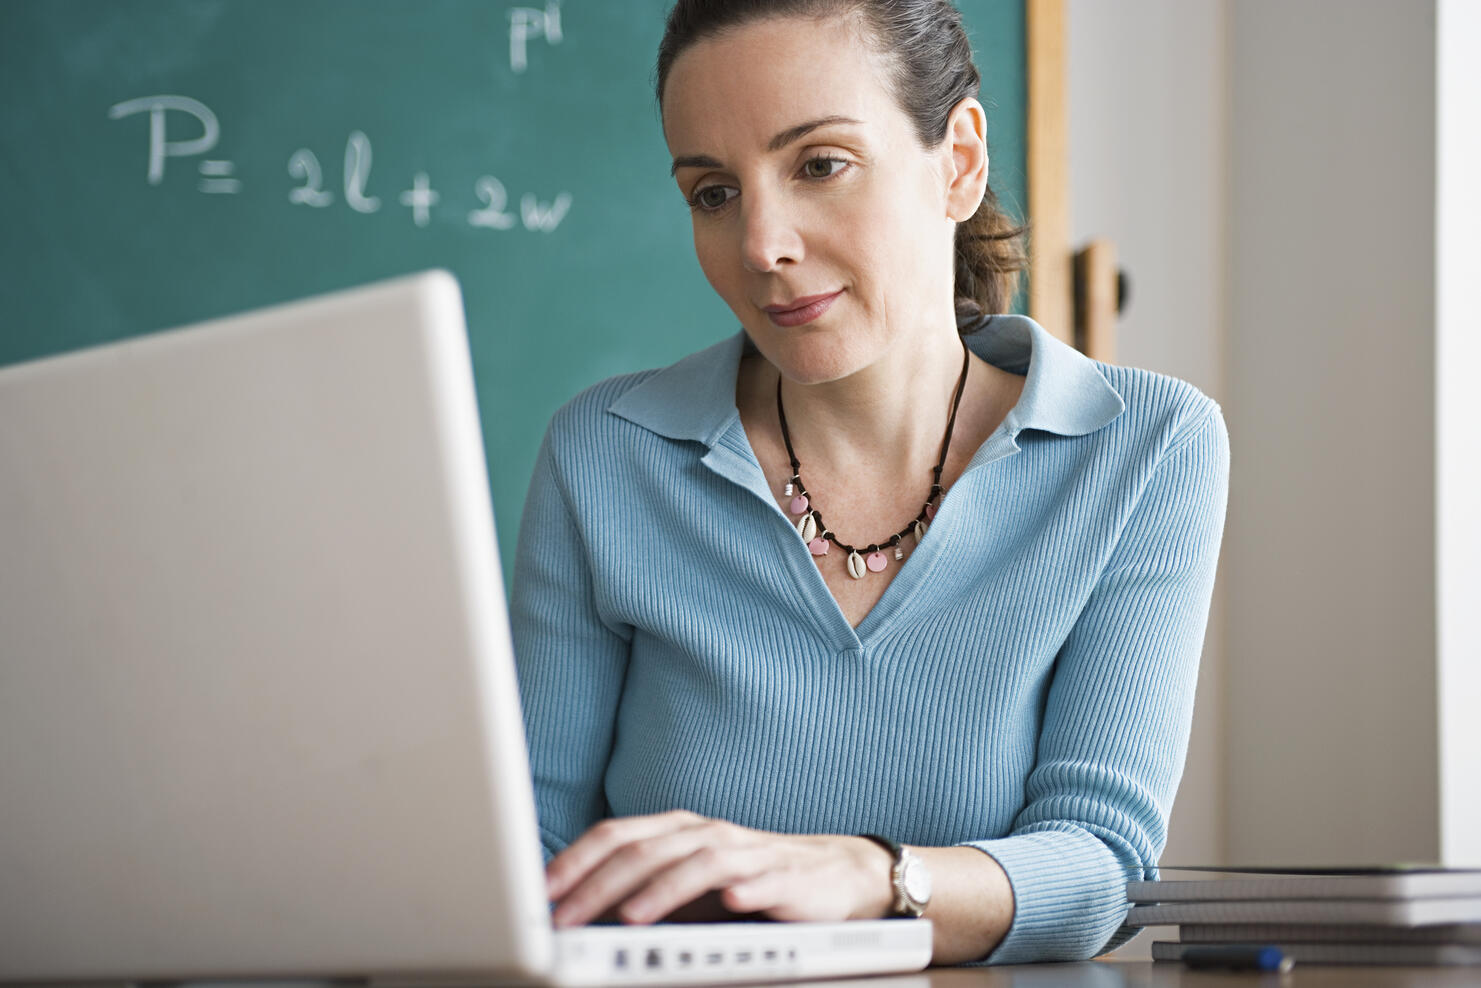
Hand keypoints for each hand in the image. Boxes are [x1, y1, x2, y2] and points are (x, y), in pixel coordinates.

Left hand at [545, 810, 895, 926]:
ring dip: (659, 890)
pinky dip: (744, 887)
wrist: (831, 874)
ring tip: (629, 918)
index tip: (540, 892)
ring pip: (695, 862)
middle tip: (565, 917)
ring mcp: (746, 852)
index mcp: (676, 830)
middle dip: (599, 885)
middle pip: (644, 850)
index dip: (575, 860)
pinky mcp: (785, 876)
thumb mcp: (686, 882)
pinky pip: (761, 879)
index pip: (615, 835)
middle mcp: (705, 832)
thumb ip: (638, 888)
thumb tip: (574, 907)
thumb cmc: (748, 879)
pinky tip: (730, 900)